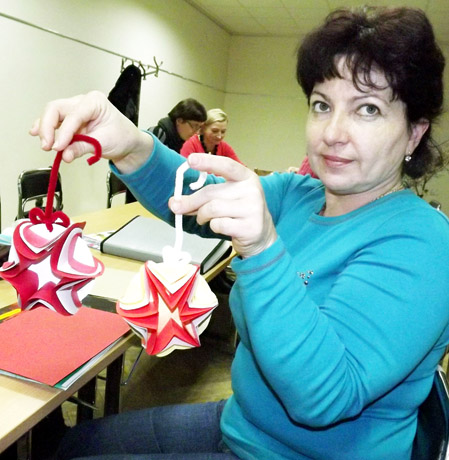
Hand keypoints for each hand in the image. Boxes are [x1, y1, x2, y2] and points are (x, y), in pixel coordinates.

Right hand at [30, 91, 152, 173]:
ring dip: (45, 129)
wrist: (128, 143)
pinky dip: (46, 128)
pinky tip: (37, 134)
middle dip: (48, 127)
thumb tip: (65, 154)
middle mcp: (83, 102)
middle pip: (56, 109)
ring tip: (44, 144)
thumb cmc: (122, 137)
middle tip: (47, 145)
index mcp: (95, 102)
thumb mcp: (104, 143)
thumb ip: (83, 147)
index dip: (64, 132)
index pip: (74, 115)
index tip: (58, 147)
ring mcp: (75, 111)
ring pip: (52, 114)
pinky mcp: (71, 121)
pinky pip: (54, 122)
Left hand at [169, 154, 276, 257]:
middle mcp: (252, 190)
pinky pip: (219, 224)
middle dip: (191, 201)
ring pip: (213, 209)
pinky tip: (219, 226)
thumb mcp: (226, 198)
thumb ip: (204, 196)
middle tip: (177, 207)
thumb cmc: (239, 213)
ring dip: (201, 215)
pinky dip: (213, 226)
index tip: (190, 160)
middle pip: (212, 192)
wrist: (261, 236)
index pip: (226, 165)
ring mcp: (252, 209)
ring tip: (203, 219)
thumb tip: (175, 202)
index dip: (207, 161)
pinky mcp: (249, 227)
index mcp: (246, 177)